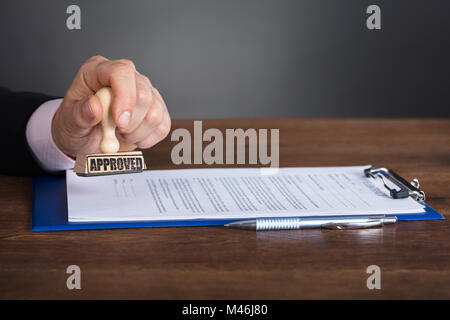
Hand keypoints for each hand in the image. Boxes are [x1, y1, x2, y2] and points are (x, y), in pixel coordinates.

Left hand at [52, 55, 170, 157]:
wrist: (87, 139)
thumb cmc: (76, 125)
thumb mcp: (68, 123)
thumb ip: (79, 115)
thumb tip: (94, 106)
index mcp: (99, 71)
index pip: (121, 72)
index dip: (124, 97)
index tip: (119, 122)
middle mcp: (126, 77)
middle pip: (143, 94)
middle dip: (129, 122)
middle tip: (112, 131)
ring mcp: (145, 91)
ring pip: (155, 113)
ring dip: (136, 132)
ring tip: (120, 132)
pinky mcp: (158, 109)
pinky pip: (162, 126)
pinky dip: (146, 139)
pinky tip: (131, 135)